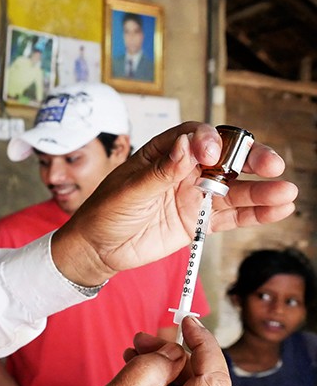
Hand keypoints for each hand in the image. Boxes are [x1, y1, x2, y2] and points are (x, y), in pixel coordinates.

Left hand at [52, 122, 296, 286]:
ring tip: (286, 192)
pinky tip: (278, 210)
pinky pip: (232, 216)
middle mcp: (185, 170)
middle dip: (250, 159)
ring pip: (235, 188)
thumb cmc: (105, 213)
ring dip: (261, 190)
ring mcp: (195, 195)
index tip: (212, 153)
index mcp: (163, 153)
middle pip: (225, 158)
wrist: (98, 248)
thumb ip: (160, 172)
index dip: (207, 140)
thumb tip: (186, 146)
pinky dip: (255, 214)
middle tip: (270, 165)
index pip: (193, 137)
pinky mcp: (200, 221)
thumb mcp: (128, 191)